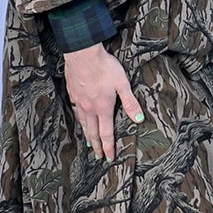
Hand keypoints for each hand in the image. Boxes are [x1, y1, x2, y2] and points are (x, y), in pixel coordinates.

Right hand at [64, 43, 143, 160]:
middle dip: (97, 146)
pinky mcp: (73, 94)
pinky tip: (81, 120)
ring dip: (88, 136)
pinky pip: (76, 113)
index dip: (108, 147)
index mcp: (103, 108)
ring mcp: (79, 102)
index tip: (109, 158)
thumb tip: (139, 119)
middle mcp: (89, 108)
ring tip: (90, 144)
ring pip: (83, 123)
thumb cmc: (105, 67)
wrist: (82, 54)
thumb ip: (130, 102)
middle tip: (98, 156)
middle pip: (93, 132)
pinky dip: (80, 121)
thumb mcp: (122, 84)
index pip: (106, 133)